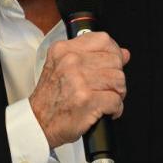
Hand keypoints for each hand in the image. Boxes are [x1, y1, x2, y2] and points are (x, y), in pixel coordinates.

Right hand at [29, 32, 129, 148]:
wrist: (38, 123)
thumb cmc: (51, 97)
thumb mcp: (63, 68)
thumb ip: (93, 57)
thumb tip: (124, 54)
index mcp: (64, 50)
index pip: (103, 39)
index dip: (114, 52)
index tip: (113, 63)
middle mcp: (71, 62)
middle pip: (114, 61)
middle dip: (116, 77)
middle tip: (108, 87)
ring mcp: (79, 81)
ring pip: (118, 79)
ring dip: (118, 93)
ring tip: (107, 98)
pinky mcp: (87, 100)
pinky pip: (116, 100)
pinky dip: (115, 109)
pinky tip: (106, 111)